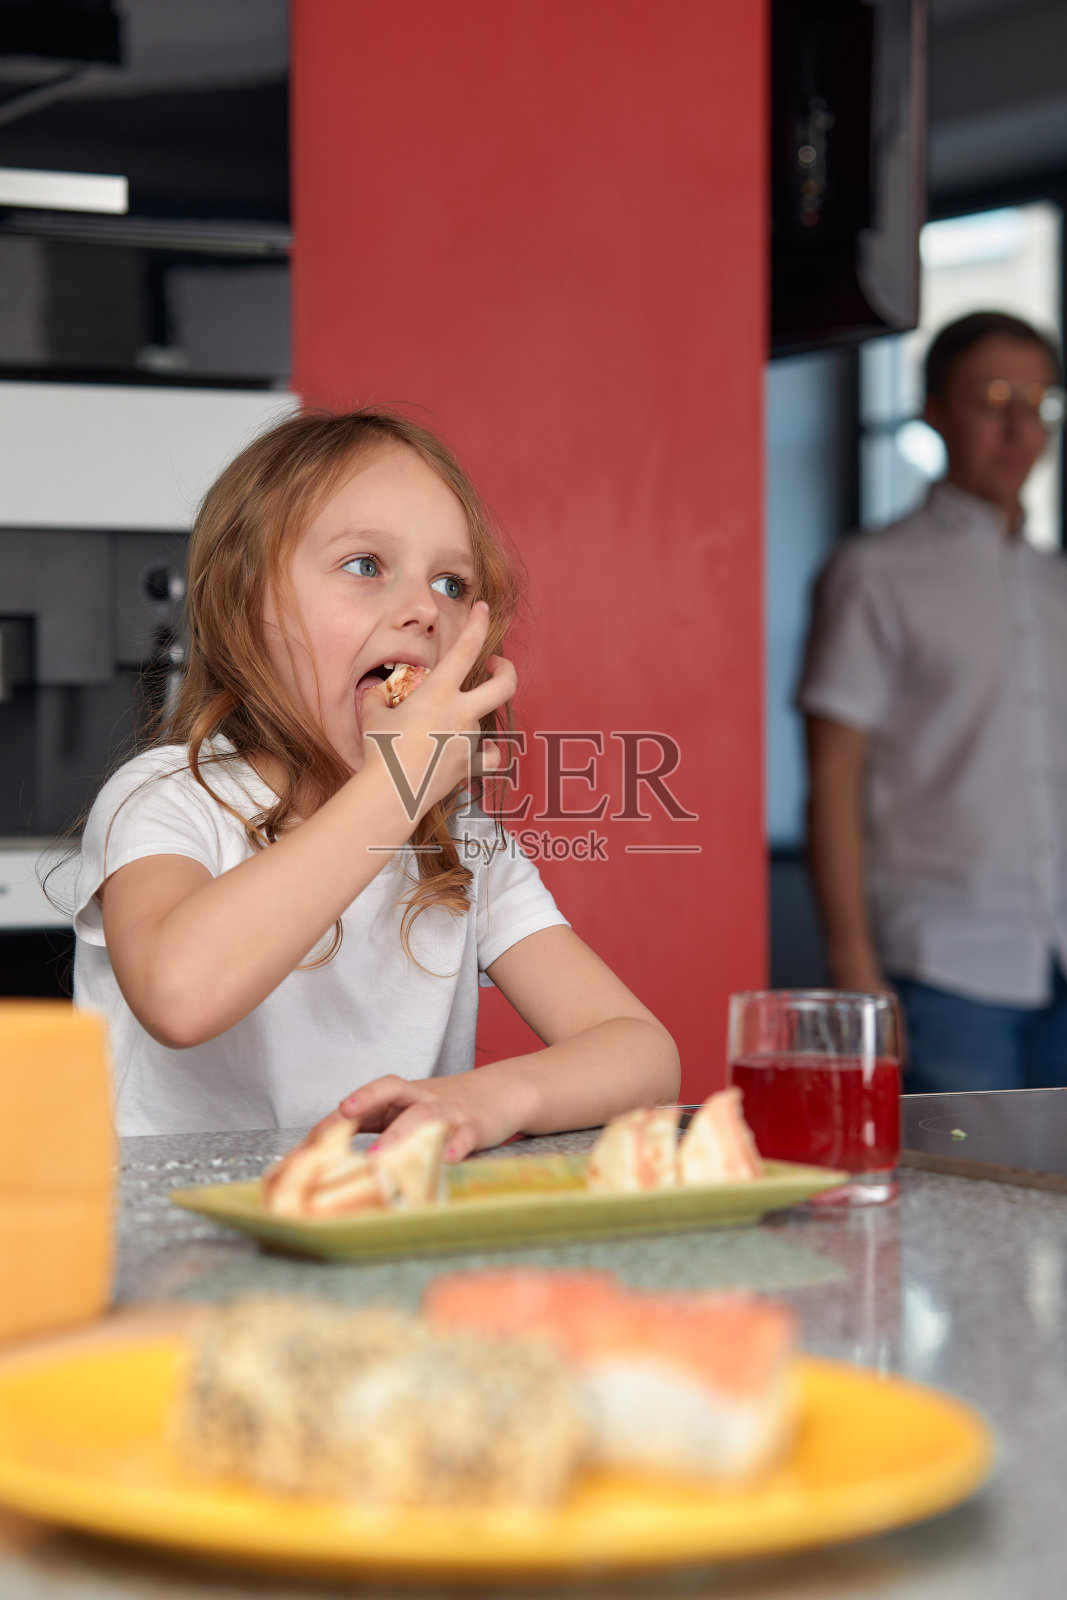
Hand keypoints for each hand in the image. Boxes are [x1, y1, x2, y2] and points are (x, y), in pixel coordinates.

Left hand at [309, 1070, 528, 1161]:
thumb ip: (374, 1121)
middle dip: (368, 1099)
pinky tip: (447, 1158)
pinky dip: (456, 1145)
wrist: (500, 1092)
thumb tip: (327, 1145)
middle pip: (395, 1089)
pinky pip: (465, 1134)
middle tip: (344, 1116)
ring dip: (401, 1131)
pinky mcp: (475, 1126)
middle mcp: (424, 1098)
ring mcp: (450, 1111)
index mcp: (404, 1096)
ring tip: (380, 1153)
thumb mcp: (408, 1108)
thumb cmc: (443, 1106)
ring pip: (425, 1114)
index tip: (315, 1135)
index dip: (343, 1112)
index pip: (370, 1096)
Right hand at [359, 602, 515, 822]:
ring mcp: (470, 740)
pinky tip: (479, 751)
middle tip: (497, 664)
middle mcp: (461, 714)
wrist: (391, 793)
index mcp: (439, 694)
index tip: (483, 608)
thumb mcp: (374, 715)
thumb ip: (379, 697)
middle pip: (504, 685)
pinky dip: (487, 752)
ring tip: (436, 732)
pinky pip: (490, 757)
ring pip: (482, 722)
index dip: (477, 624)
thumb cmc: (381, 752)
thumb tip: (377, 691)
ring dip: (467, 718)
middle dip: (506, 669)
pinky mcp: (470, 765)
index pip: (466, 649)